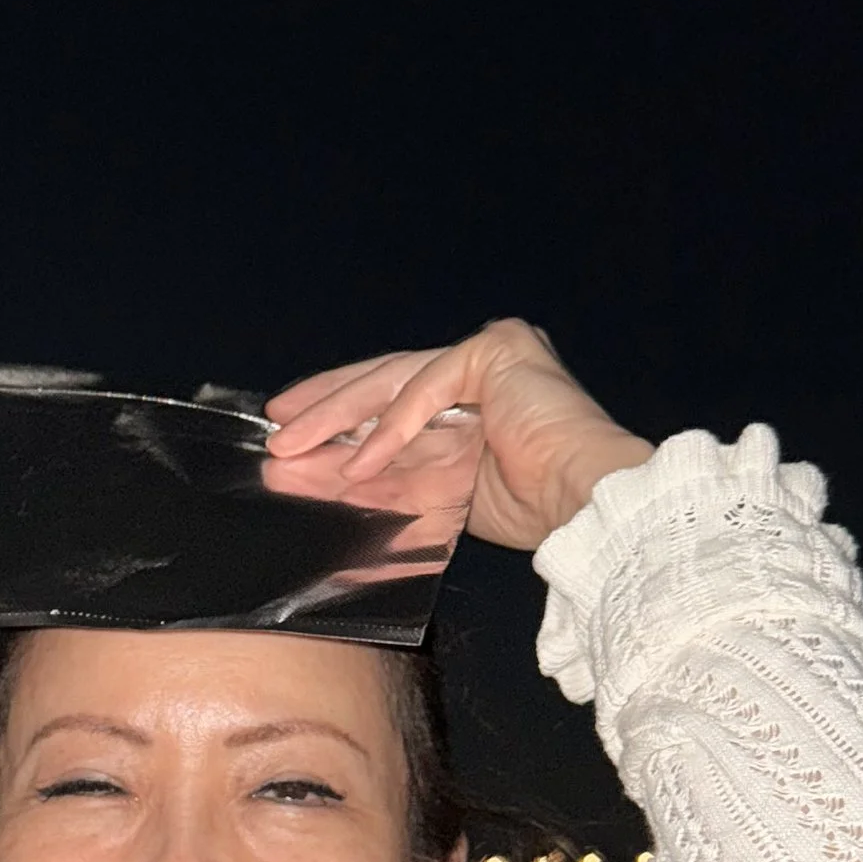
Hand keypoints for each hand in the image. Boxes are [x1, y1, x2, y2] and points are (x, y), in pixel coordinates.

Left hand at [265, 318, 652, 553]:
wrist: (586, 504)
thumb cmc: (530, 511)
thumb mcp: (438, 495)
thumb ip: (390, 482)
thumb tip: (329, 485)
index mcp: (470, 401)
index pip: (390, 399)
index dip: (338, 416)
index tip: (290, 433)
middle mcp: (478, 369)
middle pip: (384, 383)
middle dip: (326, 409)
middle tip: (276, 430)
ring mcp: (488, 353)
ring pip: (395, 379)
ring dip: (339, 416)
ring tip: (294, 445)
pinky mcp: (496, 351)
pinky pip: (428, 386)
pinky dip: (392, 427)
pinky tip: (359, 462)